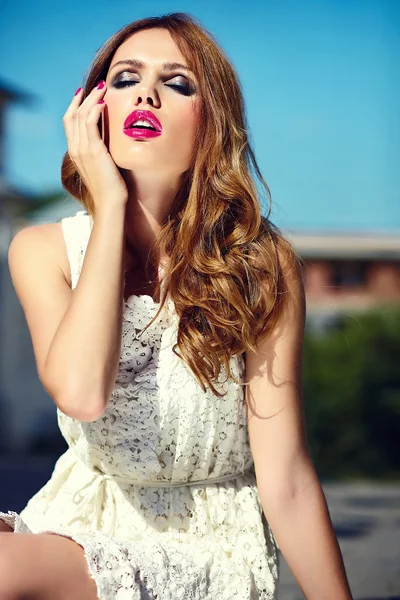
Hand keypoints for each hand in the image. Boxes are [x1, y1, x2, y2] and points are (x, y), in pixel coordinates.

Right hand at [63, 81, 128, 210]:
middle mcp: (76, 149)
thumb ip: (101, 155)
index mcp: (76, 153)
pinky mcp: (94, 151)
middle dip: (84, 97)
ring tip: (103, 87)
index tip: (85, 94)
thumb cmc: (111, 190)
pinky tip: (104, 101)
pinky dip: (95, 109)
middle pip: (73, 115)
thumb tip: (109, 146)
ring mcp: (82, 150)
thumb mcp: (103, 168)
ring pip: (81, 115)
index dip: (76, 106)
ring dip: (92, 98)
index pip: (70, 123)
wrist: (111, 204)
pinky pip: (90, 123)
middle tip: (97, 85)